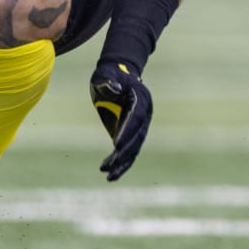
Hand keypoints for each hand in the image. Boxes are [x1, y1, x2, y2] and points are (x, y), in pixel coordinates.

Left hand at [89, 61, 152, 181]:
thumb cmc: (110, 72)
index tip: (116, 146)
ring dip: (122, 163)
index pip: (135, 118)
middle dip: (125, 153)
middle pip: (136, 137)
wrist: (117, 73)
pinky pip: (126, 150)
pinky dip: (118, 161)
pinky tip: (107, 171)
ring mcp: (138, 126)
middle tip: (112, 165)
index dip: (127, 132)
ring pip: (133, 148)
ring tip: (109, 176)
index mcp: (140, 99)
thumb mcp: (106, 74)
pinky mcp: (129, 132)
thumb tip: (114, 89)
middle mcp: (143, 115)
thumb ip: (109, 82)